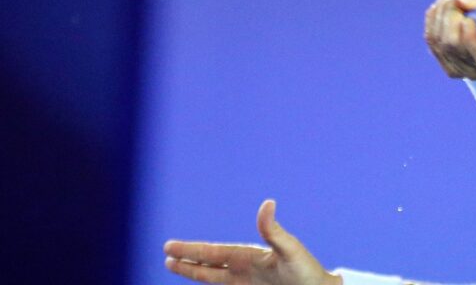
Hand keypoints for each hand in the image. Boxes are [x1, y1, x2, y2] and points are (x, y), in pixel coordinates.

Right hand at [164, 200, 339, 284]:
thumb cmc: (307, 272)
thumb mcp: (289, 250)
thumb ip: (274, 230)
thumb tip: (268, 202)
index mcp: (249, 256)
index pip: (213, 254)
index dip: (191, 250)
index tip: (169, 247)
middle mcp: (246, 267)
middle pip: (209, 263)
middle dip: (187, 259)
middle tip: (165, 254)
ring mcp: (249, 281)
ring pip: (213, 276)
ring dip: (194, 271)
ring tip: (173, 266)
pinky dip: (210, 282)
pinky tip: (204, 280)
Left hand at [425, 0, 475, 79]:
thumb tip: (459, 1)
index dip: (471, 38)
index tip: (469, 19)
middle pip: (454, 45)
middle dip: (452, 16)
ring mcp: (457, 68)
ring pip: (439, 40)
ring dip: (441, 14)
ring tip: (452, 0)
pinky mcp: (442, 60)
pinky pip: (430, 38)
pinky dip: (433, 19)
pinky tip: (442, 8)